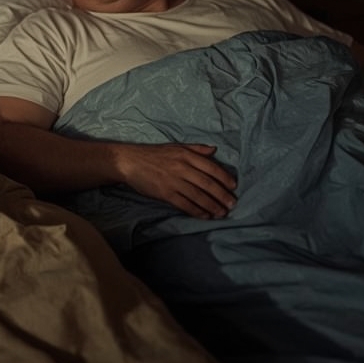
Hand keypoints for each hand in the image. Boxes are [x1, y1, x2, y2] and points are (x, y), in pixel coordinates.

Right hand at [115, 142, 236, 218]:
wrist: (130, 161)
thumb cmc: (153, 154)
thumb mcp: (175, 146)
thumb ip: (196, 148)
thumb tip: (215, 150)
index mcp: (186, 155)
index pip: (211, 167)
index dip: (224, 178)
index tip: (234, 187)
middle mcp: (182, 167)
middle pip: (207, 183)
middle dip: (222, 195)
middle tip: (232, 204)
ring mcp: (173, 181)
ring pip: (198, 196)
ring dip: (212, 206)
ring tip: (222, 213)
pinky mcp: (165, 193)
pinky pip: (185, 204)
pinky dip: (197, 211)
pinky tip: (205, 216)